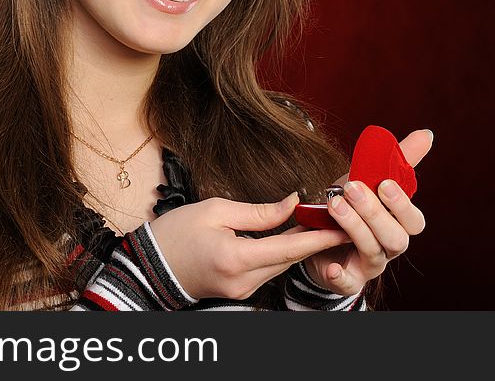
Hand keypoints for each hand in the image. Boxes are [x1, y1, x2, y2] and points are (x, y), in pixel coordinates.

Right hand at [149, 193, 351, 299]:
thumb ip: (258, 211)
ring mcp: (241, 290)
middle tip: (334, 217)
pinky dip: (280, 254)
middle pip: (288, 259)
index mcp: (236, 258)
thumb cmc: (177, 233)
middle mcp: (242, 280)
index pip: (288, 248)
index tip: (343, 228)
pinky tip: (288, 237)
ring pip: (280, 266)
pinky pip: (267, 271)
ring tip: (317, 223)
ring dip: (297, 247)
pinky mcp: (238, 291)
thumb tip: (292, 203)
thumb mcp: (216, 210)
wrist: (151, 265)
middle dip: (313, 240)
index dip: (319, 238)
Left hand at [302, 128, 432, 295]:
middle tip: (351, 188)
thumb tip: (426, 134)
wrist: (323, 236)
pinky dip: (340, 275)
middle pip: (396, 238)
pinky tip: (331, 266)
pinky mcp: (348, 278)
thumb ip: (398, 161)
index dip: (401, 204)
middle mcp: (390, 247)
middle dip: (374, 212)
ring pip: (372, 251)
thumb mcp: (370, 181)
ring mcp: (371, 265)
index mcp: (399, 224)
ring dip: (354, 228)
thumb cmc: (353, 207)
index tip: (383, 183)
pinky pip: (348, 282)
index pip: (414, 221)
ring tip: (335, 205)